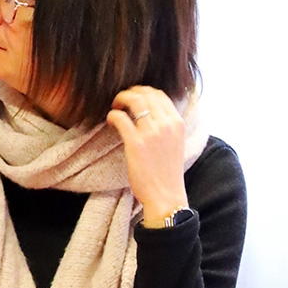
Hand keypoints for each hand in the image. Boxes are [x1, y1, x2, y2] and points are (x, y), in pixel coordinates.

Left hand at [106, 86, 187, 226]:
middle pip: (145, 93)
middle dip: (129, 92)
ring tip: (114, 107)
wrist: (165, 195)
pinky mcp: (136, 143)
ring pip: (133, 100)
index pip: (159, 94)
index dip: (143, 91)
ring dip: (120, 99)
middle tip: (120, 100)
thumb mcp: (175, 143)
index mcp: (177, 122)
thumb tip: (150, 112)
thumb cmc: (167, 172)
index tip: (133, 97)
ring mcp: (152, 132)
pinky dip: (112, 115)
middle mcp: (167, 124)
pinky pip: (120, 118)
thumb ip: (166, 126)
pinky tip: (110, 121)